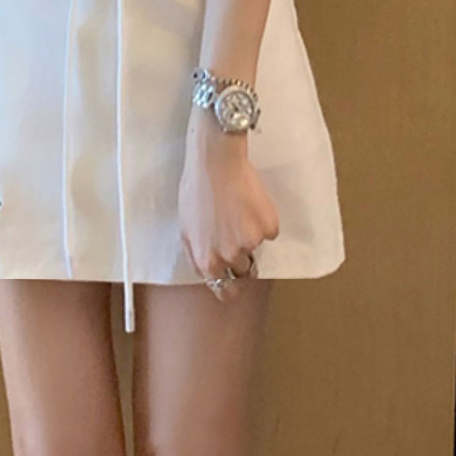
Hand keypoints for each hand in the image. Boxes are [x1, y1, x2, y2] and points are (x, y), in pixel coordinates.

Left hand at [178, 121, 279, 301]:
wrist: (216, 163)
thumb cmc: (195, 190)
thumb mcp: (185, 227)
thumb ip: (196, 254)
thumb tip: (207, 271)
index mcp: (208, 261)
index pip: (225, 292)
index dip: (230, 285)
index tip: (234, 280)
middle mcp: (231, 256)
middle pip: (243, 269)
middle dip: (240, 254)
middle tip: (233, 229)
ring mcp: (252, 242)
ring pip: (255, 245)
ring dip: (250, 232)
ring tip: (237, 207)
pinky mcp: (269, 226)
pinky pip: (270, 230)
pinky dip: (263, 220)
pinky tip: (250, 201)